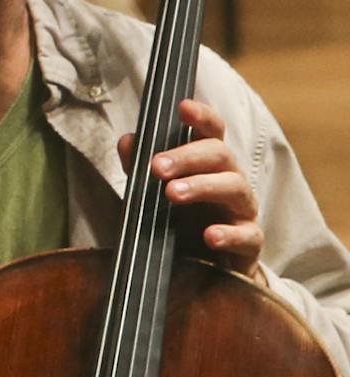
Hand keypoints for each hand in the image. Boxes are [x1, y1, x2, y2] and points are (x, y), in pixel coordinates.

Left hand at [118, 99, 260, 274]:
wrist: (201, 269)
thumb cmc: (178, 219)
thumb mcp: (153, 191)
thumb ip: (140, 166)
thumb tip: (127, 141)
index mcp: (208, 163)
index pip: (211, 132)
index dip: (201, 117)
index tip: (182, 107)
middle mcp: (230, 180)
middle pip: (220, 155)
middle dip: (188, 156)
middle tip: (157, 167)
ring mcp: (242, 210)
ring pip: (235, 188)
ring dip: (203, 187)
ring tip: (172, 193)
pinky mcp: (249, 243)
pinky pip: (247, 235)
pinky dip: (229, 234)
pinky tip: (209, 236)